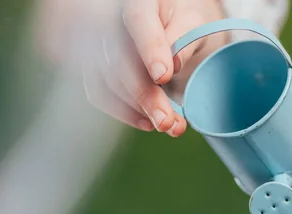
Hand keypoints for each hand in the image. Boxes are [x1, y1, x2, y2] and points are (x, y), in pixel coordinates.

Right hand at [36, 0, 225, 135]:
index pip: (138, 19)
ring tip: (167, 125)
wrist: (177, 26)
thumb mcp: (197, 24)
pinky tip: (146, 121)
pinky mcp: (94, 65)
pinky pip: (97, 91)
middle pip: (118, 57)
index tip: (163, 76)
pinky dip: (122, 112)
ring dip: (135, 109)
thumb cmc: (188, 21)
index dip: (150, 48)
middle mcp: (112, 18)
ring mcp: (99, 42)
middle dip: (144, 94)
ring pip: (105, 78)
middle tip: (167, 121)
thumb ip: (186, 39)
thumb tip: (173, 62)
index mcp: (141, 0)